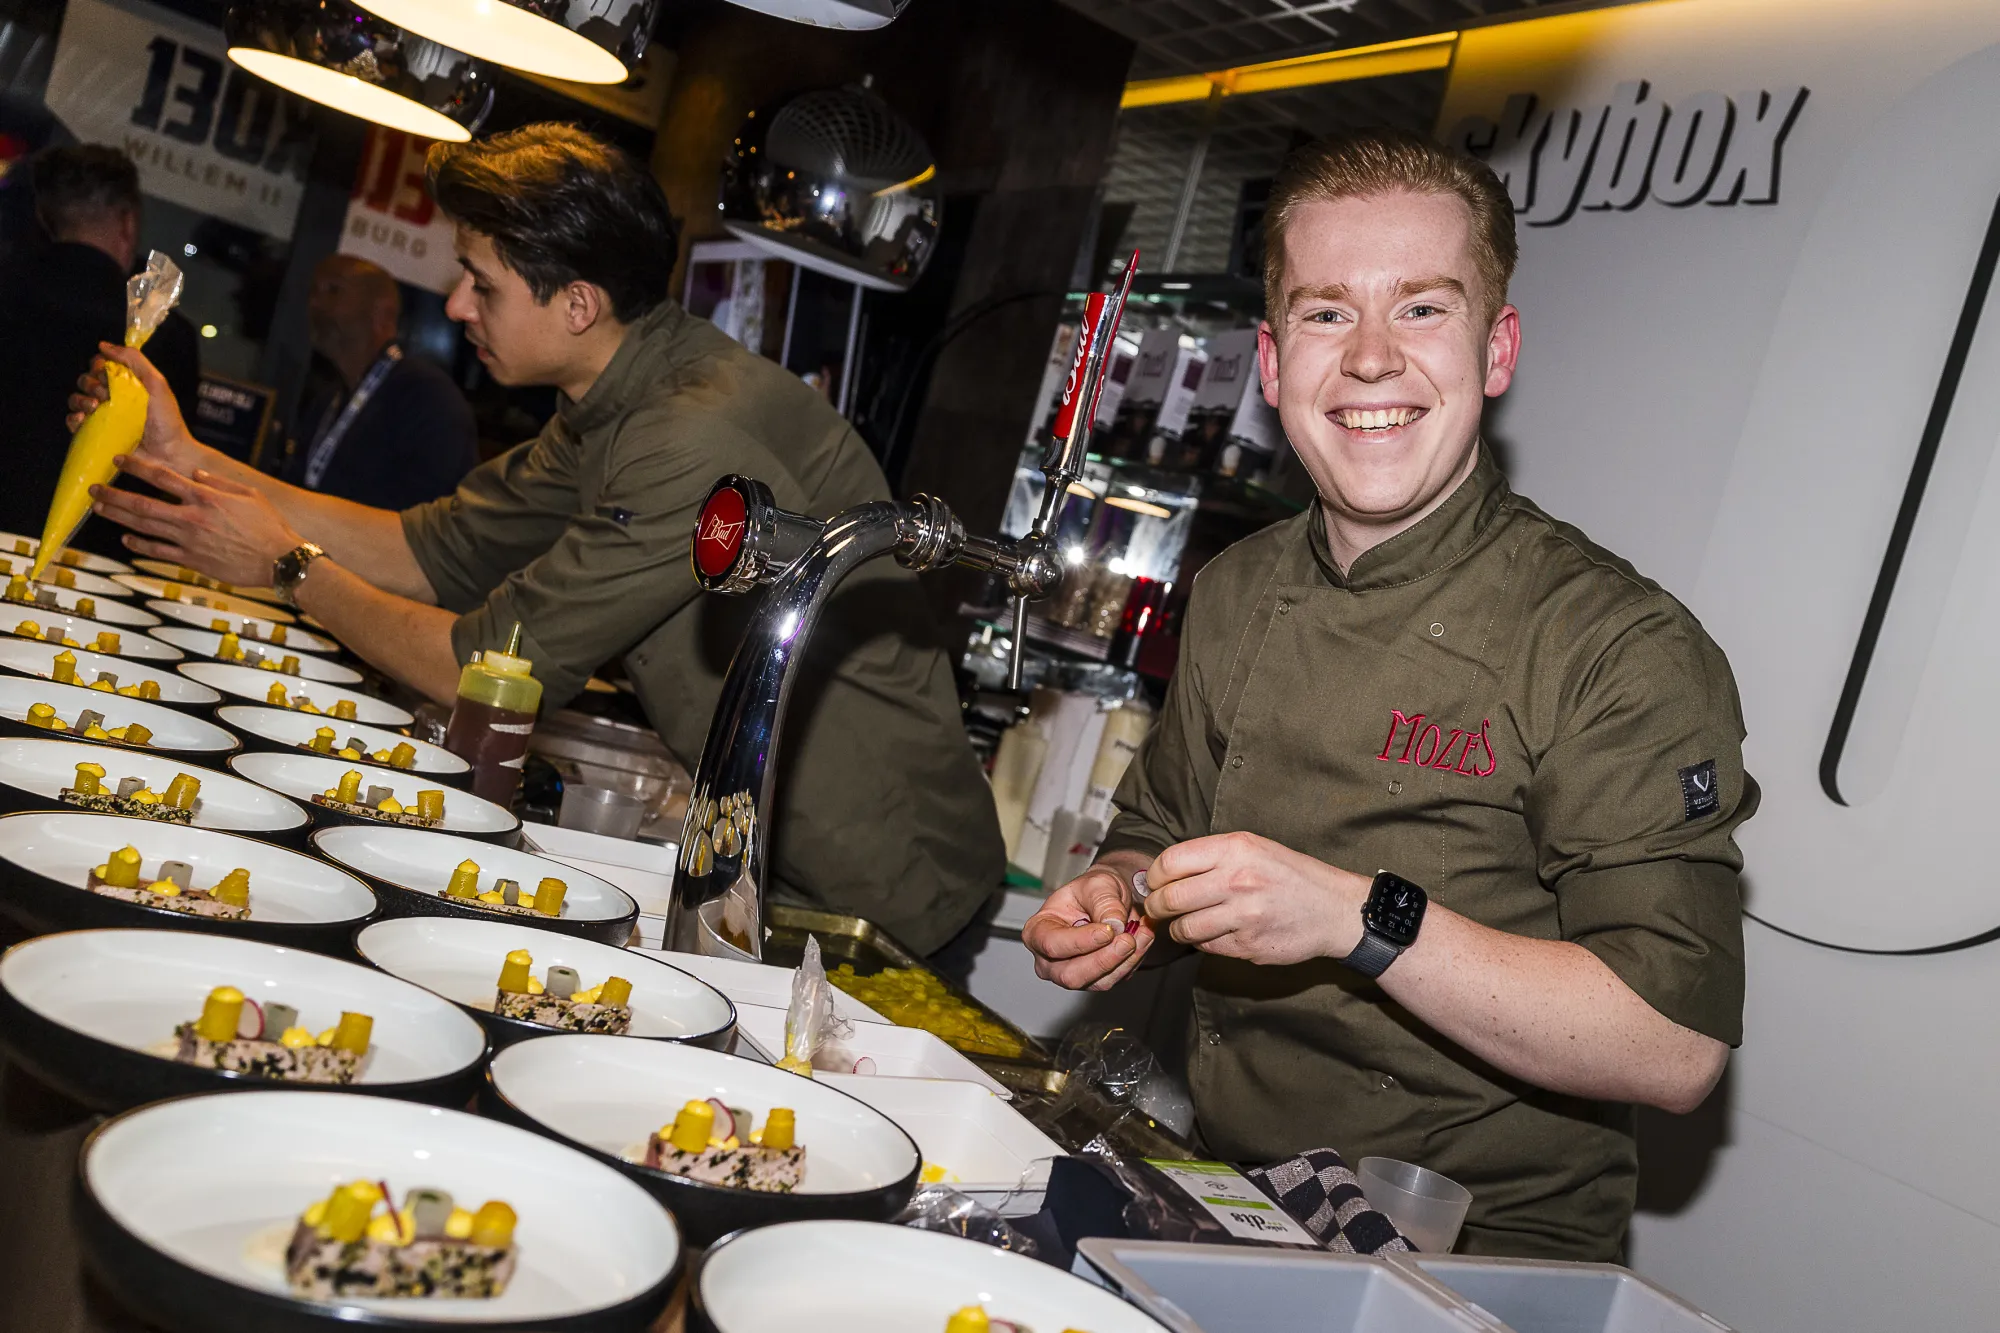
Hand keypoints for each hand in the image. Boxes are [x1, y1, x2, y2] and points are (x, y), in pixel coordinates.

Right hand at [67, 342, 210, 476]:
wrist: (169, 453)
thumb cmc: (166, 419)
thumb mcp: (156, 383)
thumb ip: (134, 360)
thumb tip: (104, 345)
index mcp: (124, 384)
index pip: (99, 366)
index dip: (98, 365)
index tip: (105, 371)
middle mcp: (111, 398)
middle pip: (85, 381)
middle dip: (91, 383)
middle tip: (106, 394)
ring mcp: (102, 417)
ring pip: (76, 400)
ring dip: (81, 399)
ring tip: (96, 407)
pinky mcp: (96, 435)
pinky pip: (73, 423)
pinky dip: (73, 418)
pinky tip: (83, 418)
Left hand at [90, 452, 301, 586]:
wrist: (279, 560)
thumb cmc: (270, 526)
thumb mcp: (250, 494)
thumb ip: (219, 482)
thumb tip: (194, 474)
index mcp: (206, 497)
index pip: (162, 477)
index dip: (137, 466)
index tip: (119, 459)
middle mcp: (192, 517)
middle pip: (143, 503)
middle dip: (114, 494)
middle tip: (94, 488)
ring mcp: (189, 540)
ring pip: (145, 526)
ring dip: (119, 516)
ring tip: (100, 509)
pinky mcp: (192, 560)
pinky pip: (158, 551)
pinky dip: (139, 544)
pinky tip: (126, 538)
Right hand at [1023, 855, 1155, 991]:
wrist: (1107, 899)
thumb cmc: (1091, 891)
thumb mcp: (1097, 884)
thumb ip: (1104, 902)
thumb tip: (1113, 924)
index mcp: (1038, 932)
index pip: (1053, 946)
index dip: (1081, 941)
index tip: (1107, 931)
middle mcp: (1050, 959)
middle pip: (1072, 975)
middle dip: (1104, 960)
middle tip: (1127, 940)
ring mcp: (1072, 973)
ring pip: (1098, 982)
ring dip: (1125, 961)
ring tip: (1142, 935)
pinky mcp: (1096, 980)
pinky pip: (1115, 979)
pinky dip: (1133, 961)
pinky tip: (1142, 941)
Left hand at [1144, 831, 1370, 965]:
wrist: (1334, 909)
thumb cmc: (1290, 875)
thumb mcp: (1254, 848)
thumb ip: (1212, 856)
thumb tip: (1166, 872)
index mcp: (1235, 849)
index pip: (1170, 862)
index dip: (1153, 876)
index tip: (1153, 884)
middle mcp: (1237, 880)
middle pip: (1170, 899)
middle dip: (1155, 907)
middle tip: (1156, 909)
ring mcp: (1243, 916)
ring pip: (1184, 928)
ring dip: (1176, 929)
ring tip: (1181, 925)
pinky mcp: (1248, 945)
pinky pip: (1207, 946)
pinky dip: (1201, 942)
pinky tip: (1211, 933)